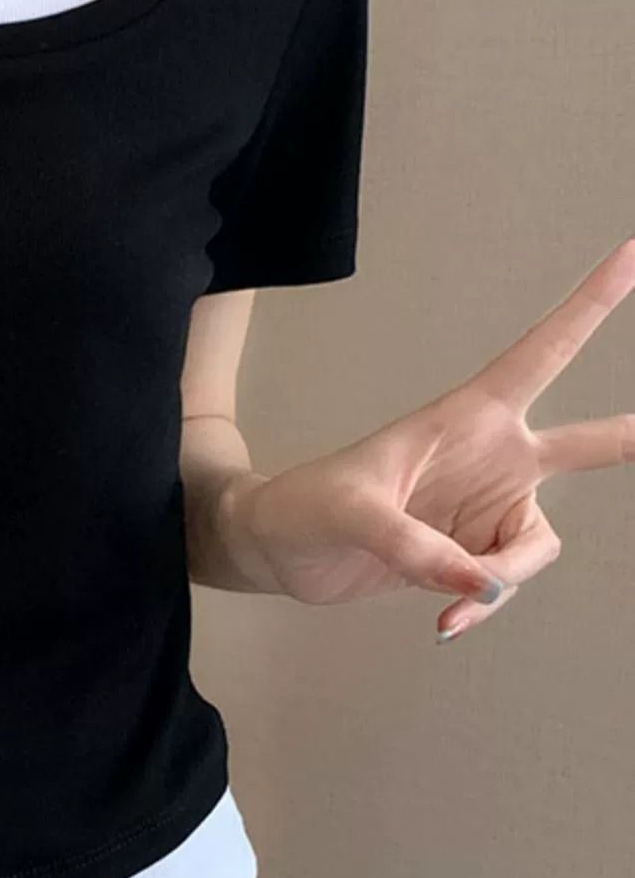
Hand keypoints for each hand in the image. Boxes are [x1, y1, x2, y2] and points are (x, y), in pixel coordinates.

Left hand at [221, 238, 634, 641]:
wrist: (277, 551)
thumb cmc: (305, 506)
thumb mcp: (351, 515)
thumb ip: (414, 547)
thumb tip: (478, 582)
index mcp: (466, 417)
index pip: (541, 354)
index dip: (589, 307)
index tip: (632, 255)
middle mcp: (491, 459)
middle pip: (584, 445)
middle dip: (629, 438)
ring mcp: (484, 509)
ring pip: (536, 546)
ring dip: (503, 578)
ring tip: (453, 602)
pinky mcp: (468, 553)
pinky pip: (501, 583)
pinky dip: (480, 605)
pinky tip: (446, 622)